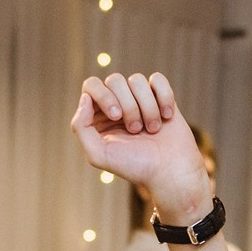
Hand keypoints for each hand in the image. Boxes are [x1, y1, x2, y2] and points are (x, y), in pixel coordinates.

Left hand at [72, 72, 213, 227]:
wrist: (170, 171)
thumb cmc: (134, 166)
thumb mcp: (98, 154)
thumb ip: (81, 126)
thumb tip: (85, 97)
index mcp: (98, 116)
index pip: (91, 86)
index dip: (103, 96)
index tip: (116, 116)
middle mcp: (117, 104)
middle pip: (114, 80)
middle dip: (127, 105)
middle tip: (135, 129)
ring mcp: (139, 99)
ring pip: (137, 80)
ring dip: (146, 106)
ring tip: (152, 129)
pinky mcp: (160, 97)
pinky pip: (157, 79)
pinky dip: (163, 96)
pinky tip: (166, 116)